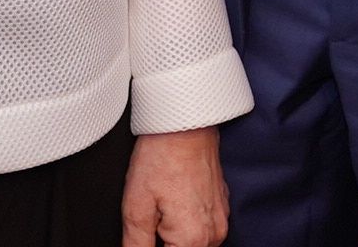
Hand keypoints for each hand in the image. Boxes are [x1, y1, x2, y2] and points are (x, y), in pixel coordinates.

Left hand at [122, 126, 226, 245]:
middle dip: (163, 243)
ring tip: (161, 208)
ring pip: (193, 245)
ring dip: (175, 237)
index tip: (144, 235)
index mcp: (192, 240)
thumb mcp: (136, 208)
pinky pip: (203, 228)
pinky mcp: (221, 207)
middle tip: (151, 218)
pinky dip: (187, 224)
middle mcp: (214, 235)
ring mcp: (221, 220)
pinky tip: (173, 201)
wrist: (185, 122)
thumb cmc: (161, 158)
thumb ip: (135, 246)